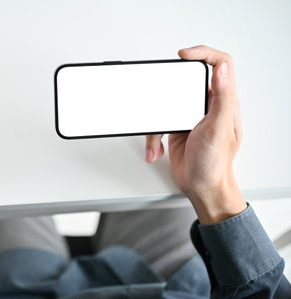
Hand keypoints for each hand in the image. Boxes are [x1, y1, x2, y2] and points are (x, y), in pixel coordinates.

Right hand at [145, 46, 246, 223]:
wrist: (202, 187)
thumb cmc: (214, 164)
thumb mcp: (219, 130)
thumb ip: (222, 98)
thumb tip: (222, 70)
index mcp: (224, 102)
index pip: (221, 65)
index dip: (203, 53)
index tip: (184, 55)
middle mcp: (208, 106)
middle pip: (188, 80)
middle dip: (170, 85)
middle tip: (161, 86)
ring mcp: (191, 116)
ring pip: (168, 101)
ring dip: (157, 120)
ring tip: (156, 137)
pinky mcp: (176, 126)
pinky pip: (159, 121)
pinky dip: (153, 136)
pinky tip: (155, 149)